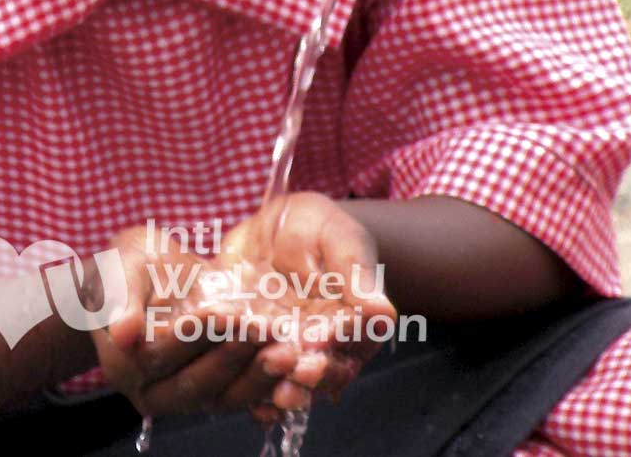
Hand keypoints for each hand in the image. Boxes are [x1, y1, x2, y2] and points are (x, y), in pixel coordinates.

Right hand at [87, 224, 286, 418]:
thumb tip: (122, 332)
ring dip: (260, 376)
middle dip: (236, 358)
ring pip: (226, 397)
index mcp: (124, 363)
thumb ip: (120, 297)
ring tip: (289, 352)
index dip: (195, 335)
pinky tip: (297, 369)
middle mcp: (154, 390)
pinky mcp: (216, 393)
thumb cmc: (129, 267)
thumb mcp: (120, 268)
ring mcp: (187, 397)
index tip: (226, 313)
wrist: (151, 279)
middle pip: (197, 383)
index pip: (163, 353)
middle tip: (269, 334)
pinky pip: (246, 397)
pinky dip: (272, 385)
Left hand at [216, 193, 397, 422]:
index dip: (339, 339)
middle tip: (299, 372)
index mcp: (351, 321)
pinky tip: (248, 403)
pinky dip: (249, 391)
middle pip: (323, 370)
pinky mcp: (250, 349)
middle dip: (312, 375)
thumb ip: (356, 275)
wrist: (273, 226)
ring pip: (288, 379)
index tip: (324, 338)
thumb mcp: (339, 239)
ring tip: (276, 393)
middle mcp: (320, 344)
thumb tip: (383, 313)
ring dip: (282, 387)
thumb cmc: (319, 229)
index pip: (352, 337)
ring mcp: (284, 349)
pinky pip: (250, 374)